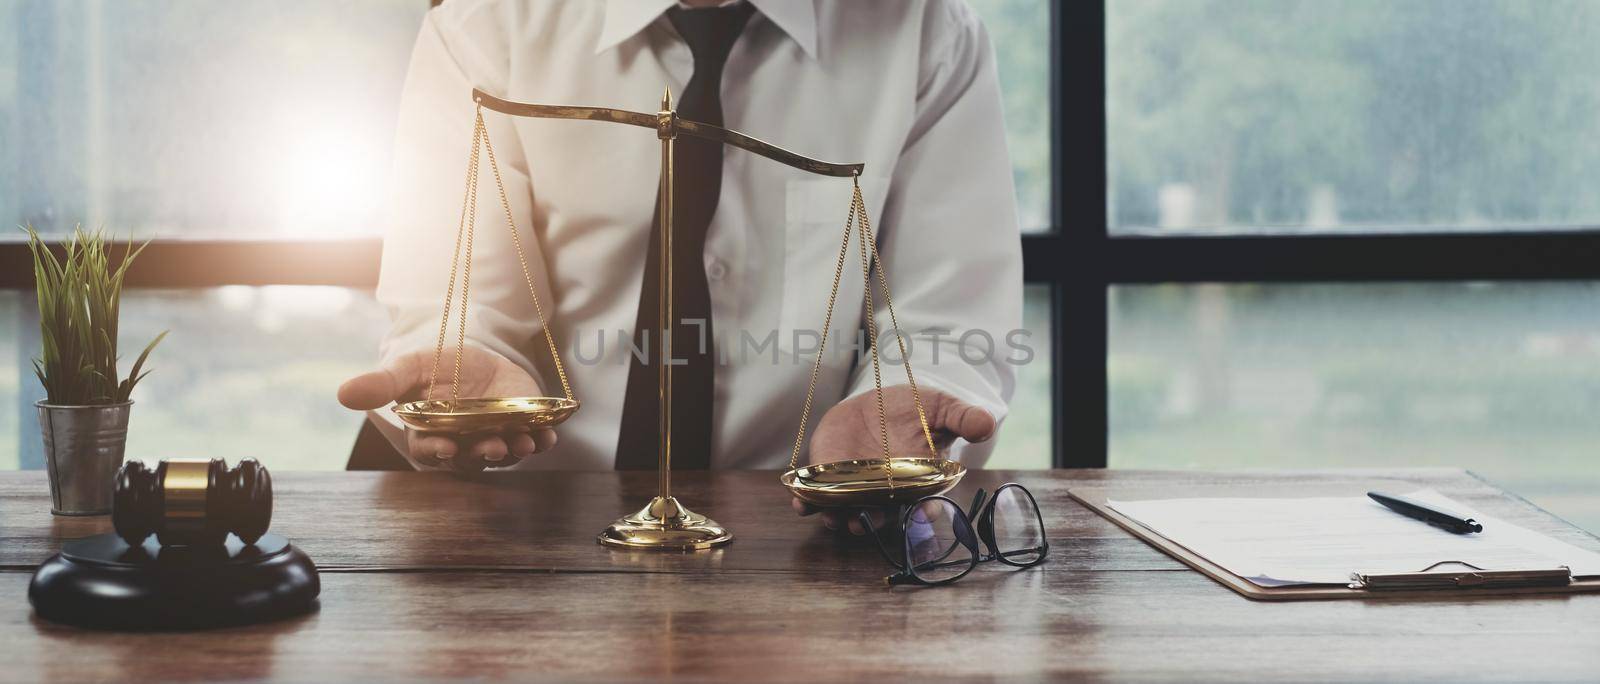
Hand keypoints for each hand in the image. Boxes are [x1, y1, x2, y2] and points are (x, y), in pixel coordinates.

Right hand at [337, 347, 557, 470]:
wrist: (475, 354)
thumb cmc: (436, 365)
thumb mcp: (409, 368)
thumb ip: (382, 384)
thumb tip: (343, 394)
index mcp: (431, 434)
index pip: (430, 451)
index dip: (437, 451)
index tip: (444, 446)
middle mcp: (462, 443)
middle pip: (470, 458)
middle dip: (482, 454)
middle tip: (491, 445)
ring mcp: (493, 438)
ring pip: (503, 455)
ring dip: (514, 451)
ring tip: (524, 441)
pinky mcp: (521, 429)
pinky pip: (533, 443)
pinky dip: (542, 442)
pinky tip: (548, 437)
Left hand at [791, 385, 995, 534]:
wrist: (878, 404)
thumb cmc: (914, 410)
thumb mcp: (940, 408)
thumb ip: (962, 417)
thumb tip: (988, 423)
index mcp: (916, 483)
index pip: (923, 507)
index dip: (923, 514)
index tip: (922, 513)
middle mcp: (885, 494)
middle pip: (881, 517)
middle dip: (873, 523)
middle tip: (865, 522)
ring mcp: (855, 490)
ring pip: (847, 513)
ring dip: (838, 518)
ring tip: (834, 517)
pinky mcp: (828, 479)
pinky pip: (817, 498)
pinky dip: (807, 503)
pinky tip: (801, 503)